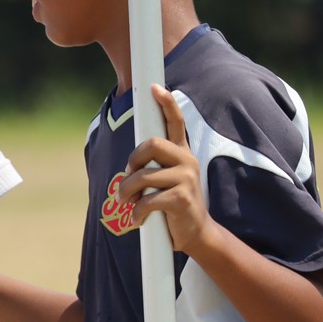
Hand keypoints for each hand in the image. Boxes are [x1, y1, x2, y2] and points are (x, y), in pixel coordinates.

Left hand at [116, 86, 212, 254]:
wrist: (195, 233)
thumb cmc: (173, 205)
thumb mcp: (165, 180)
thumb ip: (153, 166)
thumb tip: (131, 165)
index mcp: (181, 153)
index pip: (175, 122)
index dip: (166, 103)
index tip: (154, 88)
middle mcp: (187, 161)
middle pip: (152, 144)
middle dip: (132, 160)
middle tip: (127, 177)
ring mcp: (187, 179)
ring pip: (144, 176)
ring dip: (127, 191)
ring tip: (127, 202)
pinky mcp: (182, 199)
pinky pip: (148, 200)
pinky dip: (137, 212)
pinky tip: (138, 219)